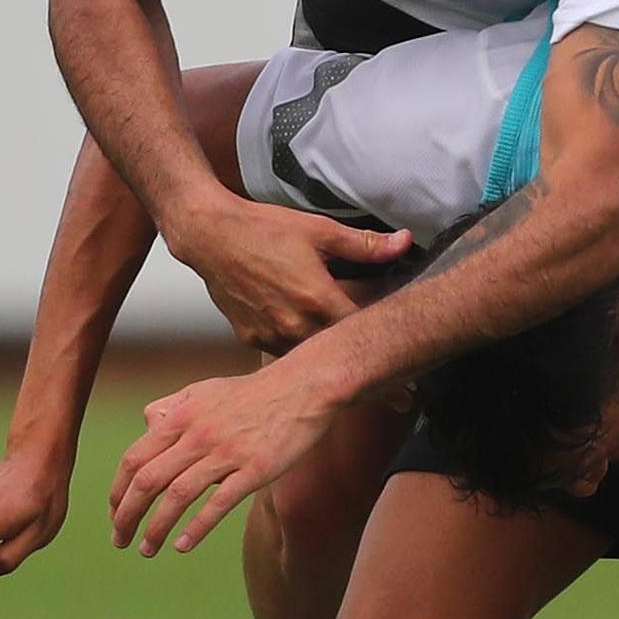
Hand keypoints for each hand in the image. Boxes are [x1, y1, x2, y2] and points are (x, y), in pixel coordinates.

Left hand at [108, 363, 338, 557]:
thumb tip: (147, 423)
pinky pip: (218, 503)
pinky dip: (196, 528)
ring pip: (178, 496)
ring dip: (156, 528)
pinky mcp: (254, 470)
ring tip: (146, 550)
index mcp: (181, 417)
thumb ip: (172, 407)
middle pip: (148, 481)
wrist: (303, 387)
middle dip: (126, 516)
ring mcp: (226, 454)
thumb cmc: (253, 392)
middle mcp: (197, 436)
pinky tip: (182, 546)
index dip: (118, 491)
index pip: (135, 459)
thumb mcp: (204, 390)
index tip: (114, 512)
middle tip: (120, 539)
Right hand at [169, 195, 412, 355]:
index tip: (409, 378)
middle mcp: (294, 325)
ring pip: (311, 359)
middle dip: (364, 367)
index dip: (388, 353)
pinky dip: (302, 353)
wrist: (209, 235)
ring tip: (355, 369)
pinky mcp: (252, 338)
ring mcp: (271, 335)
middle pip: (340, 356)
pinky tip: (315, 349)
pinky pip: (285, 353)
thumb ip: (366, 245)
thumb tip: (404, 242)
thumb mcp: (320, 231)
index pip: (363, 336)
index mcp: (318, 300)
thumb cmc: (262, 229)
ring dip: (331, 363)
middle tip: (397, 390)